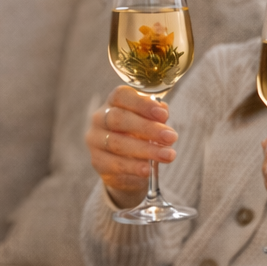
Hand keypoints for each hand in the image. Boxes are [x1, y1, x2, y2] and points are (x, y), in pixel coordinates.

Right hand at [87, 85, 177, 207]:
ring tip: (167, 155)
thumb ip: (156, 116)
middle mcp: (100, 118)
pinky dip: (133, 167)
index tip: (163, 115)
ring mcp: (95, 140)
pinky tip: (147, 169)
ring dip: (146, 149)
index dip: (142, 104)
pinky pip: (114, 164)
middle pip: (118, 118)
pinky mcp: (96, 161)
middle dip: (148, 128)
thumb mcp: (150, 123)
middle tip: (171, 137)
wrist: (126, 167)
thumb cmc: (139, 136)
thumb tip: (163, 110)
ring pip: (117, 143)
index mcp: (113, 102)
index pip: (122, 96)